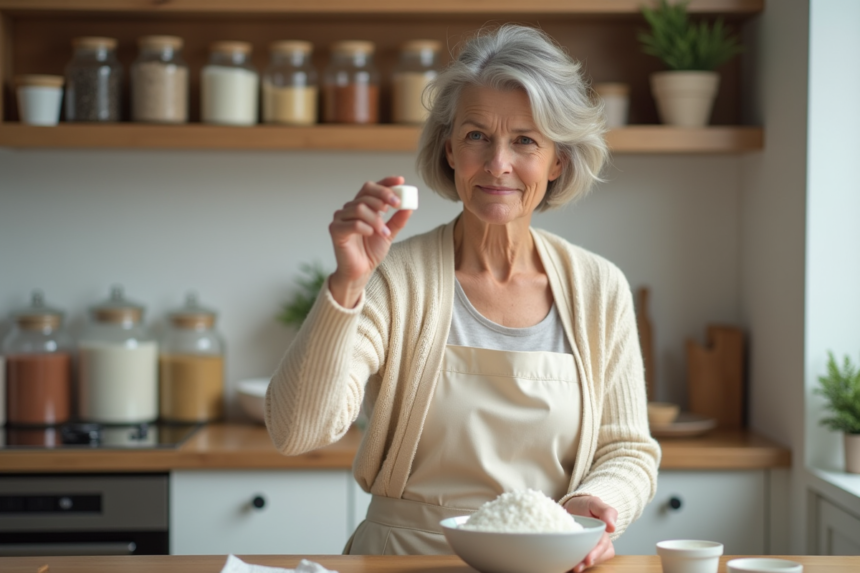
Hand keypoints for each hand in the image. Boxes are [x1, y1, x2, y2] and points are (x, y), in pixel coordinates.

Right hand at [328, 176, 412, 307]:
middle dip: (384, 196)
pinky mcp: (335, 230)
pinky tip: (370, 234)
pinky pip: (353, 223)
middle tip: (396, 205)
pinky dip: (365, 227)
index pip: (371, 187)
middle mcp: (349, 209)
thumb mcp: (388, 233)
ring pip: (360, 208)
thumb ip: (397, 220)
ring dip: (376, 219)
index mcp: (361, 206)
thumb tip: (409, 207)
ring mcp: (340, 218)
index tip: (401, 181)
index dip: (386, 182)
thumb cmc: (370, 252)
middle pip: (366, 192)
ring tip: (384, 232)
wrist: (360, 272)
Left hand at [563, 496, 616, 571]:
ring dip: (580, 566)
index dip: (596, 554)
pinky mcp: (575, 551)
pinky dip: (571, 564)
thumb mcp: (595, 503)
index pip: (603, 547)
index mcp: (604, 535)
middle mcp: (597, 544)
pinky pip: (576, 560)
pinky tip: (565, 566)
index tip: (589, 559)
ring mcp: (586, 548)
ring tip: (570, 569)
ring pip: (587, 561)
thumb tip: (612, 527)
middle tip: (577, 568)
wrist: (571, 504)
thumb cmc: (585, 505)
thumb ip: (607, 512)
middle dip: (586, 563)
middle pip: (595, 557)